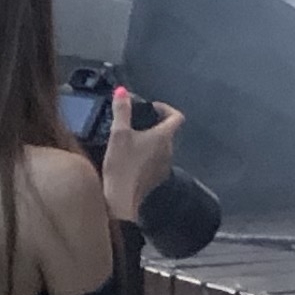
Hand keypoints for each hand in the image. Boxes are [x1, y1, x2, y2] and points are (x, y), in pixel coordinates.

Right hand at [99, 87, 183, 224]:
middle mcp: (169, 150)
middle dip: (152, 125)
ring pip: (160, 147)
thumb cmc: (123, 167)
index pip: (176, 116)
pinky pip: (153, 162)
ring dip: (148, 142)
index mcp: (164, 136)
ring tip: (128, 141)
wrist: (123, 204)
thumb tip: (122, 91)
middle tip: (134, 124)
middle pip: (167, 132)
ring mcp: (164, 166)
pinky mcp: (155, 180)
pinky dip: (144, 157)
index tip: (151, 107)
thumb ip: (122, 111)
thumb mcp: (119, 135)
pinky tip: (127, 161)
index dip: (165, 108)